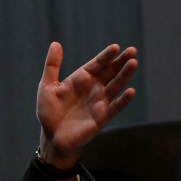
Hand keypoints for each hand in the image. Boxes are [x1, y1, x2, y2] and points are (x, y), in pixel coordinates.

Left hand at [36, 42, 137, 168]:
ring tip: (133, 63)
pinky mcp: (101, 117)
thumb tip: (55, 43)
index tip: (115, 47)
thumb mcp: (47, 86)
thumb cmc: (49, 111)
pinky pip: (115, 107)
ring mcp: (99, 102)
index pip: (97, 64)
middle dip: (121, 62)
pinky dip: (123, 100)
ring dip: (125, 75)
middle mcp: (93, 88)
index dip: (106, 56)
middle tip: (132, 51)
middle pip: (110, 72)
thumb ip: (52, 65)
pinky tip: (131, 91)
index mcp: (81, 79)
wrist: (51, 136)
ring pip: (115, 86)